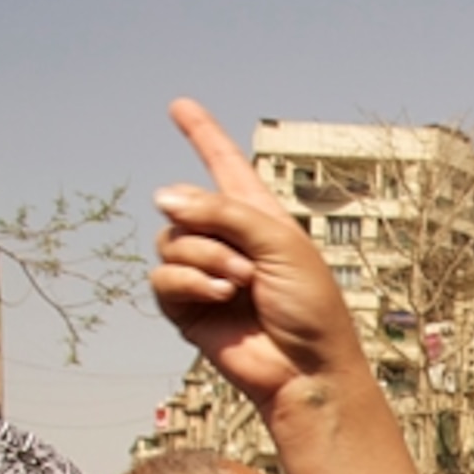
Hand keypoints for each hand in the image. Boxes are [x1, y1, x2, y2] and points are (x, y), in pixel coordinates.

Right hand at [152, 99, 368, 414]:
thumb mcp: (280, 242)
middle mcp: (227, 240)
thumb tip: (162, 198)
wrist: (306, 367)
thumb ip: (224, 212)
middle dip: (210, 228)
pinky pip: (162, 278)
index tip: (180, 106)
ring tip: (242, 286)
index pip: (224, 165)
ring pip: (170, 241)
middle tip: (249, 265)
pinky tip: (219, 297)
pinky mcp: (187, 307)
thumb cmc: (310, 306)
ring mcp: (204, 273)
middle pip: (185, 206)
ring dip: (206, 260)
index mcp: (258, 217)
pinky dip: (189, 283)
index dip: (203, 135)